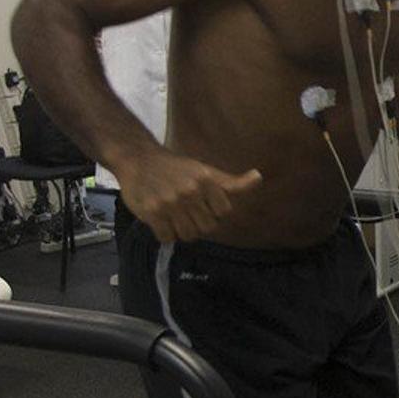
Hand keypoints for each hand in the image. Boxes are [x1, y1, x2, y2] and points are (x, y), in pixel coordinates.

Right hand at [117, 151, 263, 241]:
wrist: (139, 159)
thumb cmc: (177, 168)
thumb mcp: (206, 171)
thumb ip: (232, 183)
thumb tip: (259, 177)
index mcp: (206, 180)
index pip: (223, 213)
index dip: (213, 211)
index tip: (201, 203)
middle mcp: (190, 191)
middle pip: (207, 227)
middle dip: (199, 223)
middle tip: (186, 212)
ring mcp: (170, 202)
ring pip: (188, 235)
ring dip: (182, 231)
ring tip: (174, 216)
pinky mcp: (152, 212)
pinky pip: (168, 238)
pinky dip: (165, 234)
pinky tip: (161, 220)